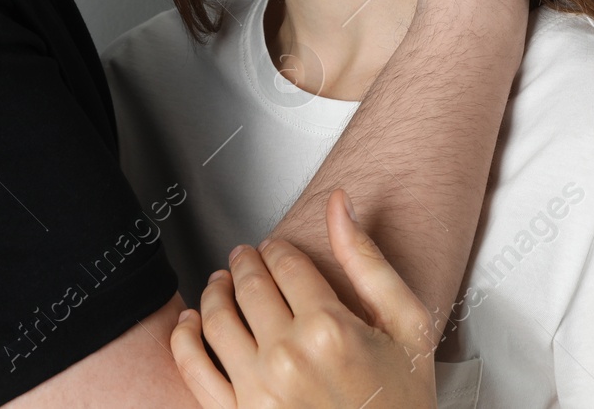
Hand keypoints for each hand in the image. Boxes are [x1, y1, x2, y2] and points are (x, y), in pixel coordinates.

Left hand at [170, 189, 436, 408]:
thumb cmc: (402, 403)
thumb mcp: (408, 328)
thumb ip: (368, 262)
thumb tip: (339, 204)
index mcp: (330, 328)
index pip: (284, 263)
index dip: (275, 249)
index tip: (274, 250)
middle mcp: (289, 357)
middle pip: (248, 285)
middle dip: (243, 264)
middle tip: (243, 258)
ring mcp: (258, 390)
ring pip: (215, 319)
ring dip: (214, 292)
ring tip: (219, 286)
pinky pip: (192, 367)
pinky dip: (185, 338)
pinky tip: (192, 325)